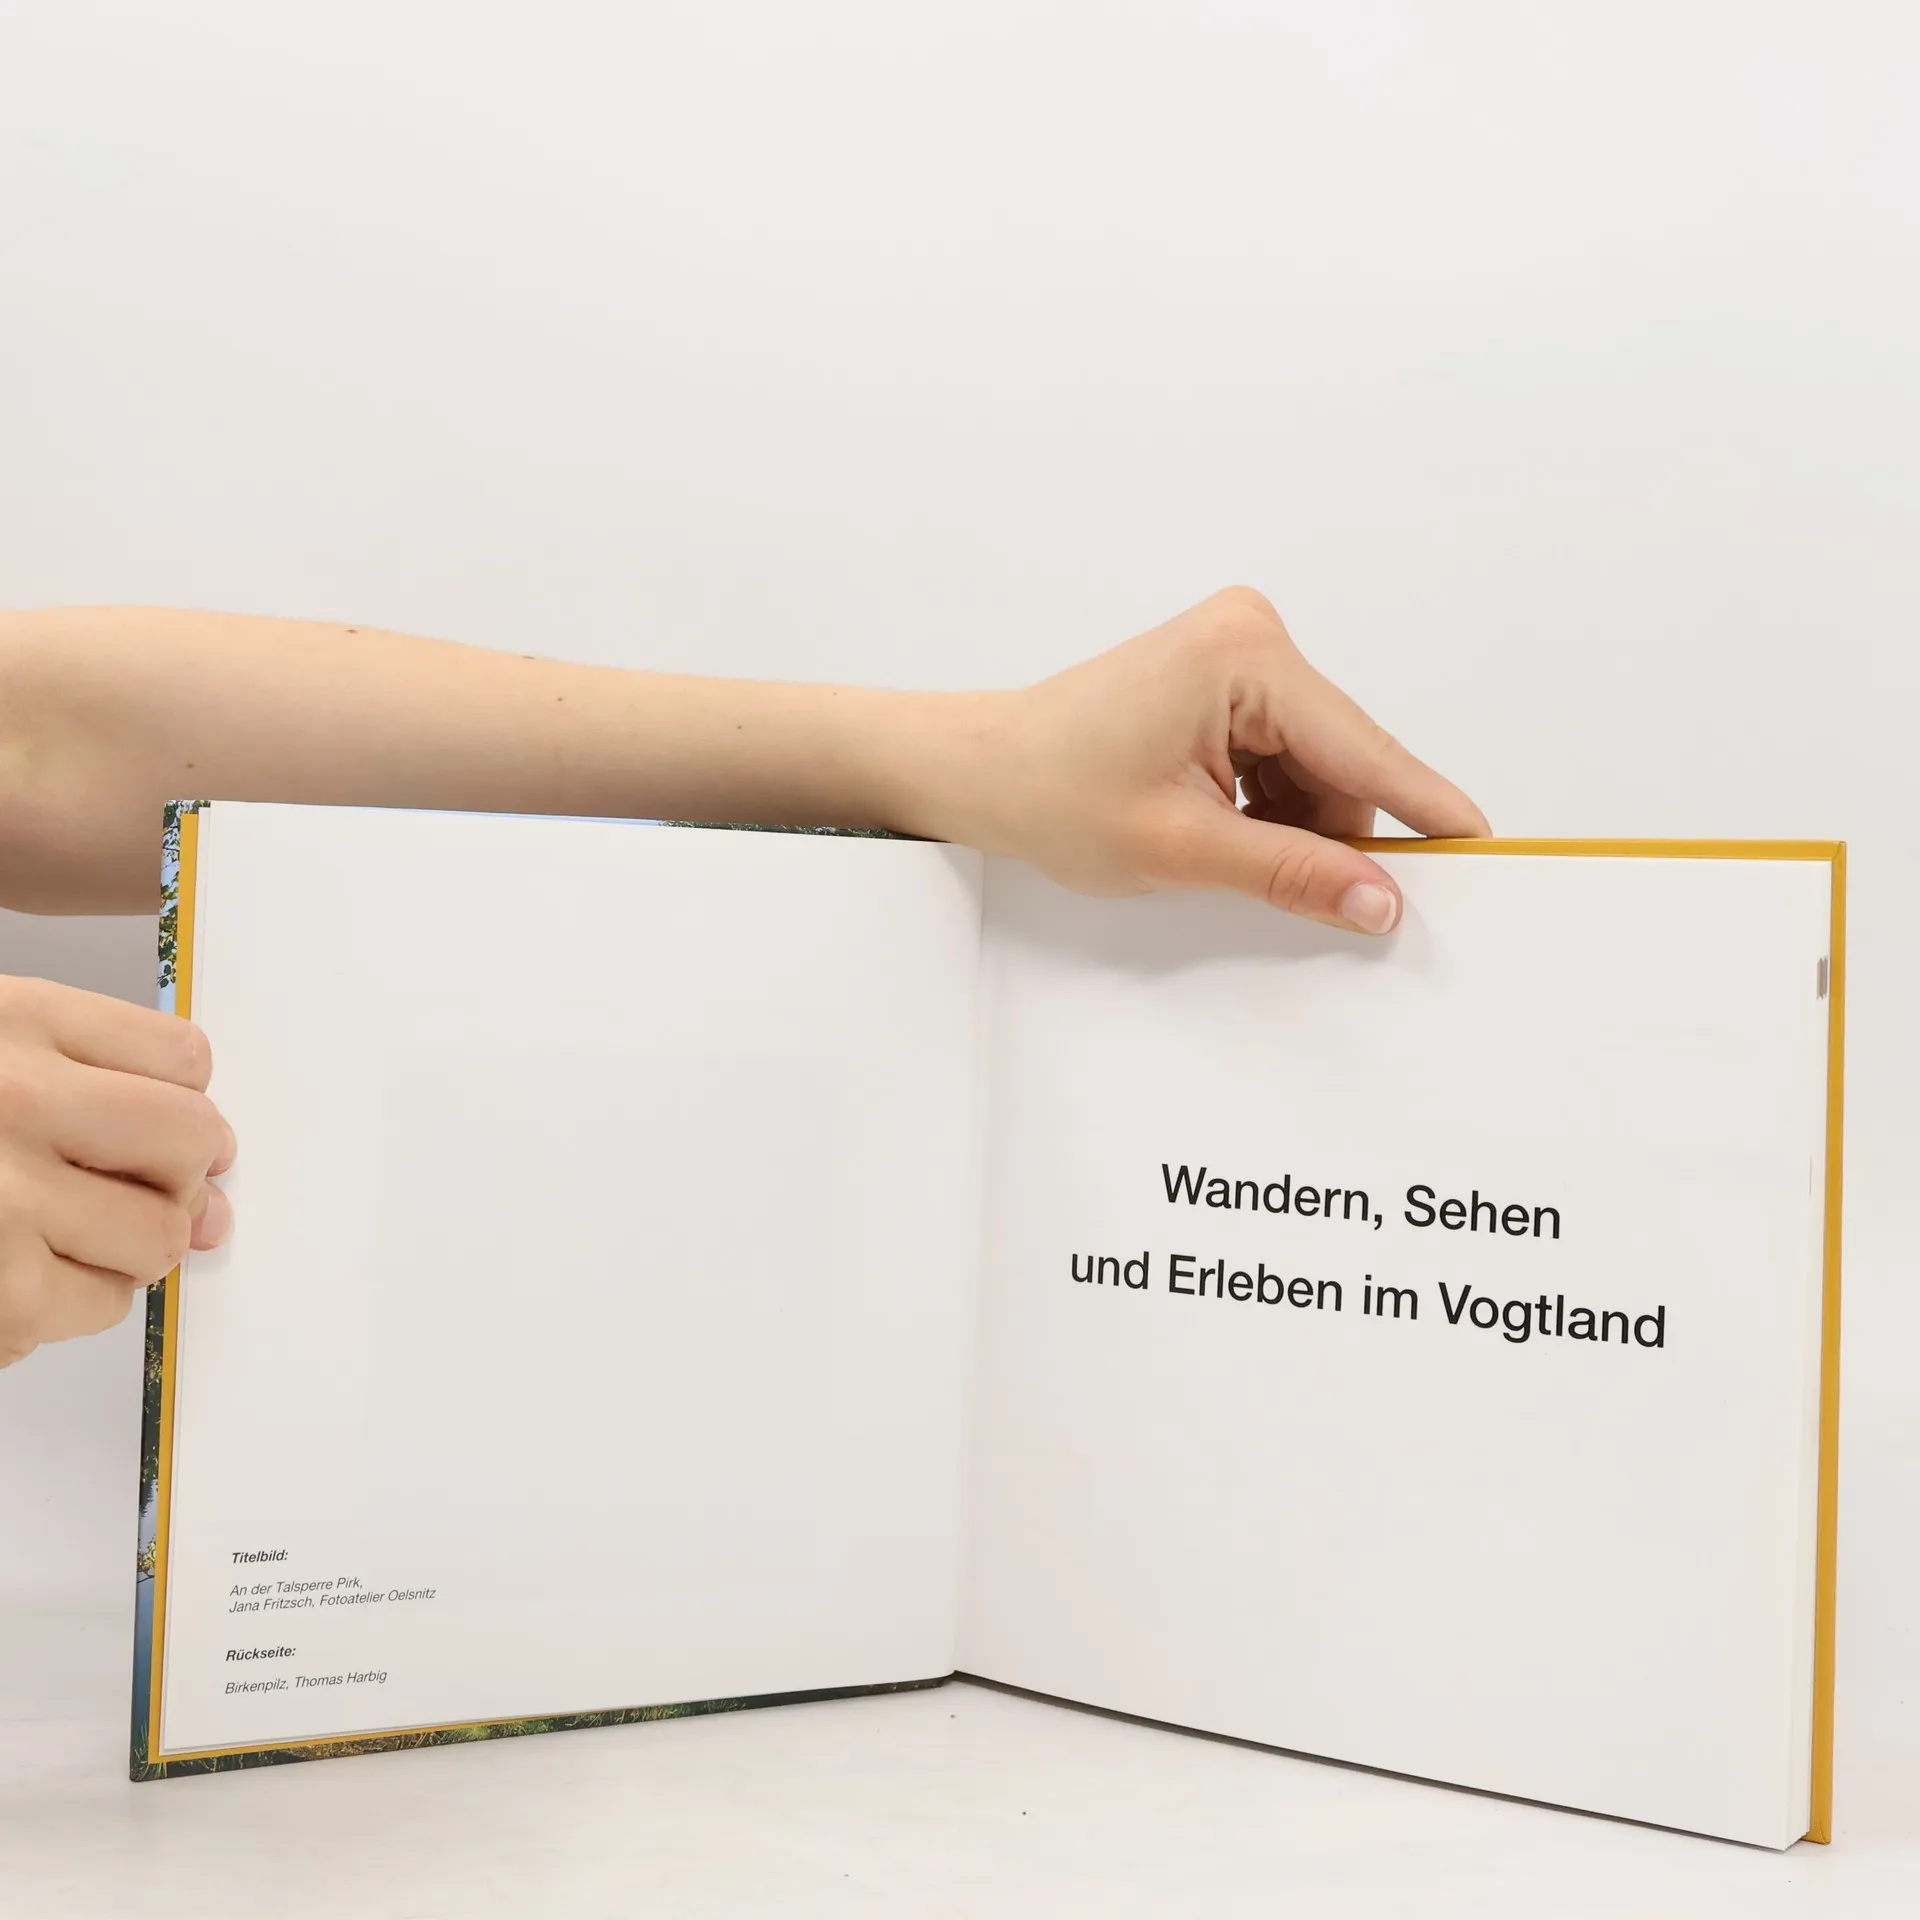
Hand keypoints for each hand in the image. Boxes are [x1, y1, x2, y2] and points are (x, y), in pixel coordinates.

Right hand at [0, 976, 232, 1367]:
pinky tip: (12, 1275)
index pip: (185, 1060)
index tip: (157, 1131)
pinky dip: (67, 1303)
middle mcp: (16, 1100)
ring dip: (122, 1250)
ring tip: (53, 1237)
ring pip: (152, 1239)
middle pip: (189, 1144)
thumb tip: (212, 1191)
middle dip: (173, 1178)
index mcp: (14, 1022)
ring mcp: (2, 1201)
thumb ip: (91, 1088)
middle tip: (126, 1192)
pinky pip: (89, 1307)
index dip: (183, 1104)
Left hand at [939, 587, 1488, 931]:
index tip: (1488, 853)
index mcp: (1243, 656)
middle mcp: (1252, 636)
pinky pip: (1284, 758)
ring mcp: (1239, 654)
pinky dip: (1270, 808)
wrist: (979, 772)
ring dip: (1293, 826)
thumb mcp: (1181, 848)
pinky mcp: (1226, 680)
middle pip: (1342, 760)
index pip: (1363, 748)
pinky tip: (1223, 835)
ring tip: (1216, 853)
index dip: (1425, 811)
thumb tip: (1381, 902)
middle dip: (1331, 834)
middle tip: (1312, 900)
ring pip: (1316, 767)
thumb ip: (1292, 874)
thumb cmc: (1050, 794)